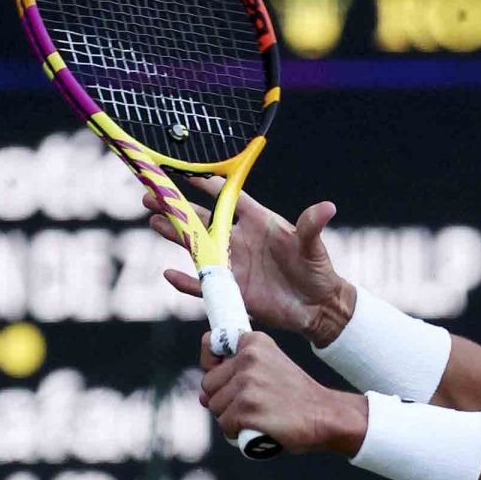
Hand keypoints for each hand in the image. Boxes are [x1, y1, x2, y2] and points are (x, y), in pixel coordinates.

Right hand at [145, 176, 354, 344]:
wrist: (316, 305)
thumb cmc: (316, 269)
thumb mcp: (312, 245)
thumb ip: (312, 225)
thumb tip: (327, 207)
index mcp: (257, 221)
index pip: (228, 198)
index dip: (207, 184)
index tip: (185, 174)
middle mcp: (239, 239)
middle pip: (202, 219)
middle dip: (177, 207)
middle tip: (152, 195)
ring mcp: (233, 263)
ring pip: (196, 247)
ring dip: (174, 235)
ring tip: (153, 221)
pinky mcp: (231, 288)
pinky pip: (202, 284)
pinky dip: (186, 281)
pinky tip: (169, 274)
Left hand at [199, 332, 367, 454]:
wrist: (326, 415)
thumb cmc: (297, 396)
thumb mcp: (270, 369)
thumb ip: (235, 375)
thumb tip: (201, 397)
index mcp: (255, 342)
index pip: (211, 344)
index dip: (212, 365)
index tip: (224, 376)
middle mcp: (249, 358)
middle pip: (208, 384)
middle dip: (224, 398)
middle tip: (254, 403)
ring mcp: (247, 384)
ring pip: (215, 407)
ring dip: (232, 418)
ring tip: (260, 414)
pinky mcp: (247, 409)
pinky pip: (225, 425)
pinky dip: (238, 432)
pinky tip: (259, 427)